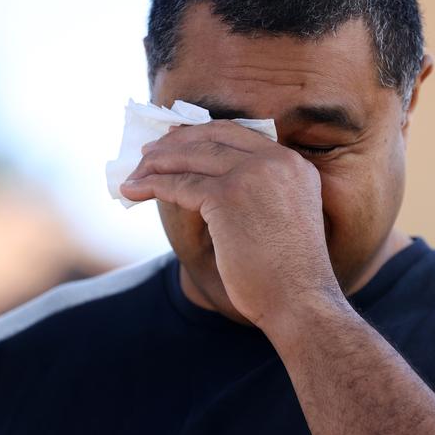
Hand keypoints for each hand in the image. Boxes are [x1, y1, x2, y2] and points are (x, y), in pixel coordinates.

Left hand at [121, 121, 342, 328]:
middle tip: (149, 153)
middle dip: (175, 144)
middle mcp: (276, 161)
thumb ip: (260, 190)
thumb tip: (210, 182)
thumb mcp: (283, 215)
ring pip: (192, 158)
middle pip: (212, 138)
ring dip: (157, 164)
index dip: (200, 135)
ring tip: (135, 173)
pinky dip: (153, 186)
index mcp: (292, 163)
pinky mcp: (228, 196)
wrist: (300, 300)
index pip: (237, 134)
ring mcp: (252, 175)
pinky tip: (134, 190)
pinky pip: (181, 184)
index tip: (176, 140)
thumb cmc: (288, 271)